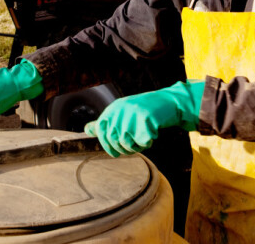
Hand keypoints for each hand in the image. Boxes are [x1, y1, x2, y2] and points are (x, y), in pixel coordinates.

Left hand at [84, 80, 203, 156]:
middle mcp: (120, 110)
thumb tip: (87, 129)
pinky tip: (152, 135)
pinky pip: (142, 141)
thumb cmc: (143, 110)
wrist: (167, 102)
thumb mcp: (121, 113)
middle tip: (134, 147)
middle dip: (123, 149)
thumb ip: (106, 122)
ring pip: (127, 143)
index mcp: (113, 108)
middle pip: (114, 140)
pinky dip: (148, 143)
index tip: (115, 152)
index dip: (107, 145)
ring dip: (136, 147)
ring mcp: (132, 114)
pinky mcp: (145, 119)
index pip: (101, 130)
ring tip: (143, 140)